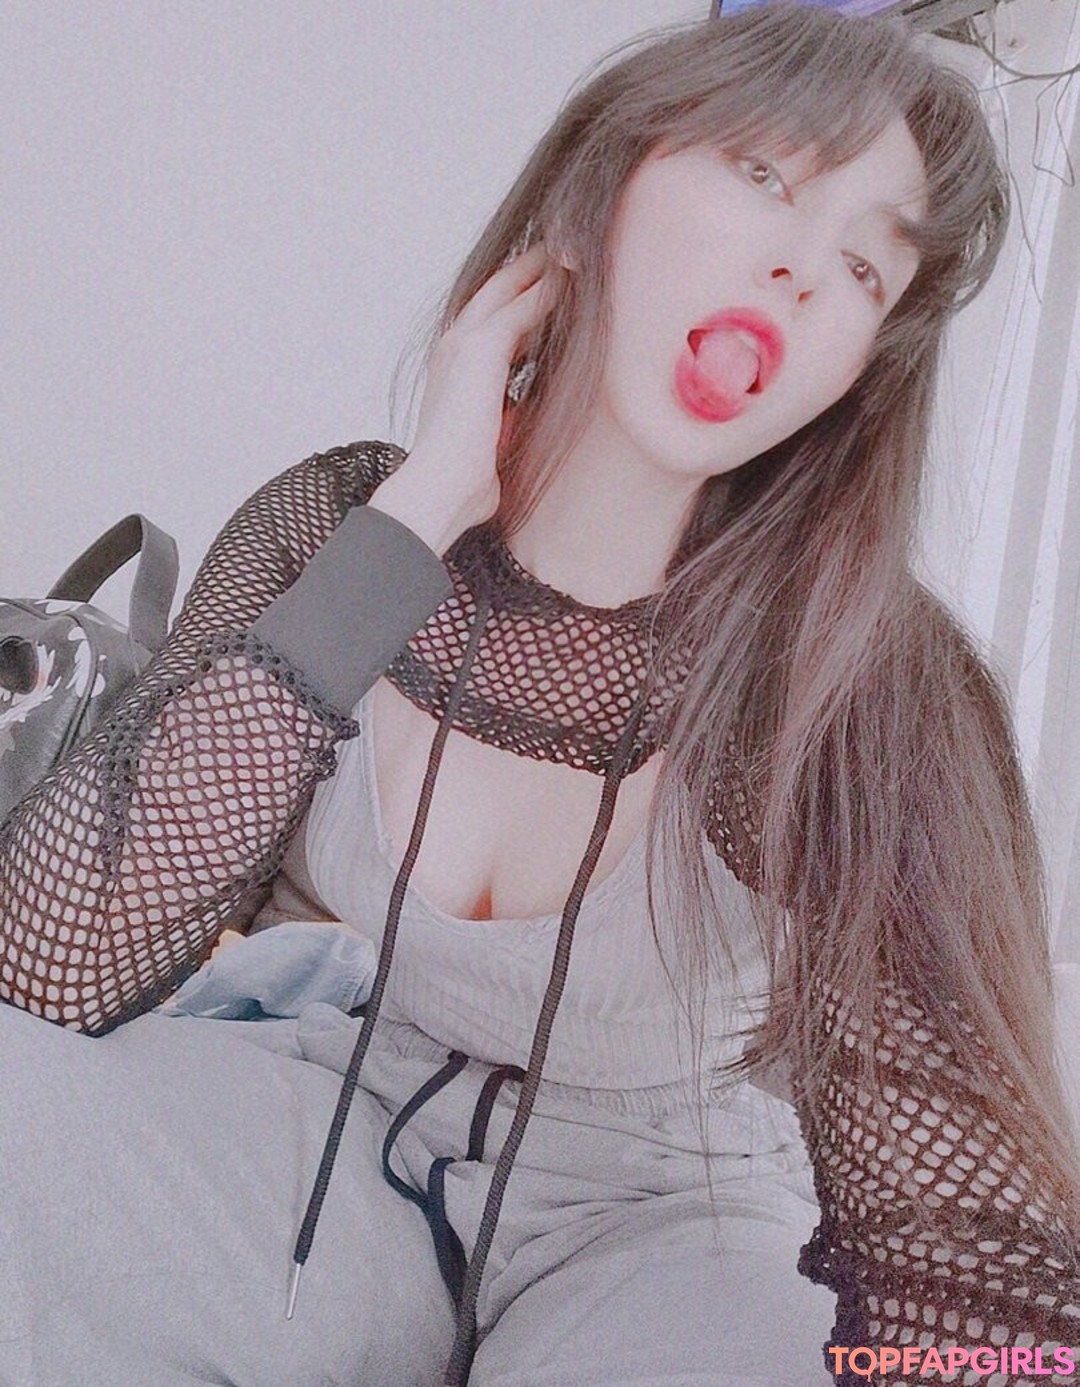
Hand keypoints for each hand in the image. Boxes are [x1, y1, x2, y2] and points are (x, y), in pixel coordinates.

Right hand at [369, 241, 565, 554]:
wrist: (440, 489)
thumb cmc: (466, 482)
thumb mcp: (496, 438)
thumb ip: (510, 418)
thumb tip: (527, 423)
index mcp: (456, 368)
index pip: (492, 319)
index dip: (521, 298)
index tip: (554, 286)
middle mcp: (455, 345)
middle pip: (499, 290)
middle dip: (531, 268)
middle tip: (567, 247)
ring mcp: (464, 340)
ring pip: (513, 287)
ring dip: (546, 267)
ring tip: (581, 249)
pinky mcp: (482, 345)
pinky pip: (527, 303)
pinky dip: (554, 287)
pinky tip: (582, 272)